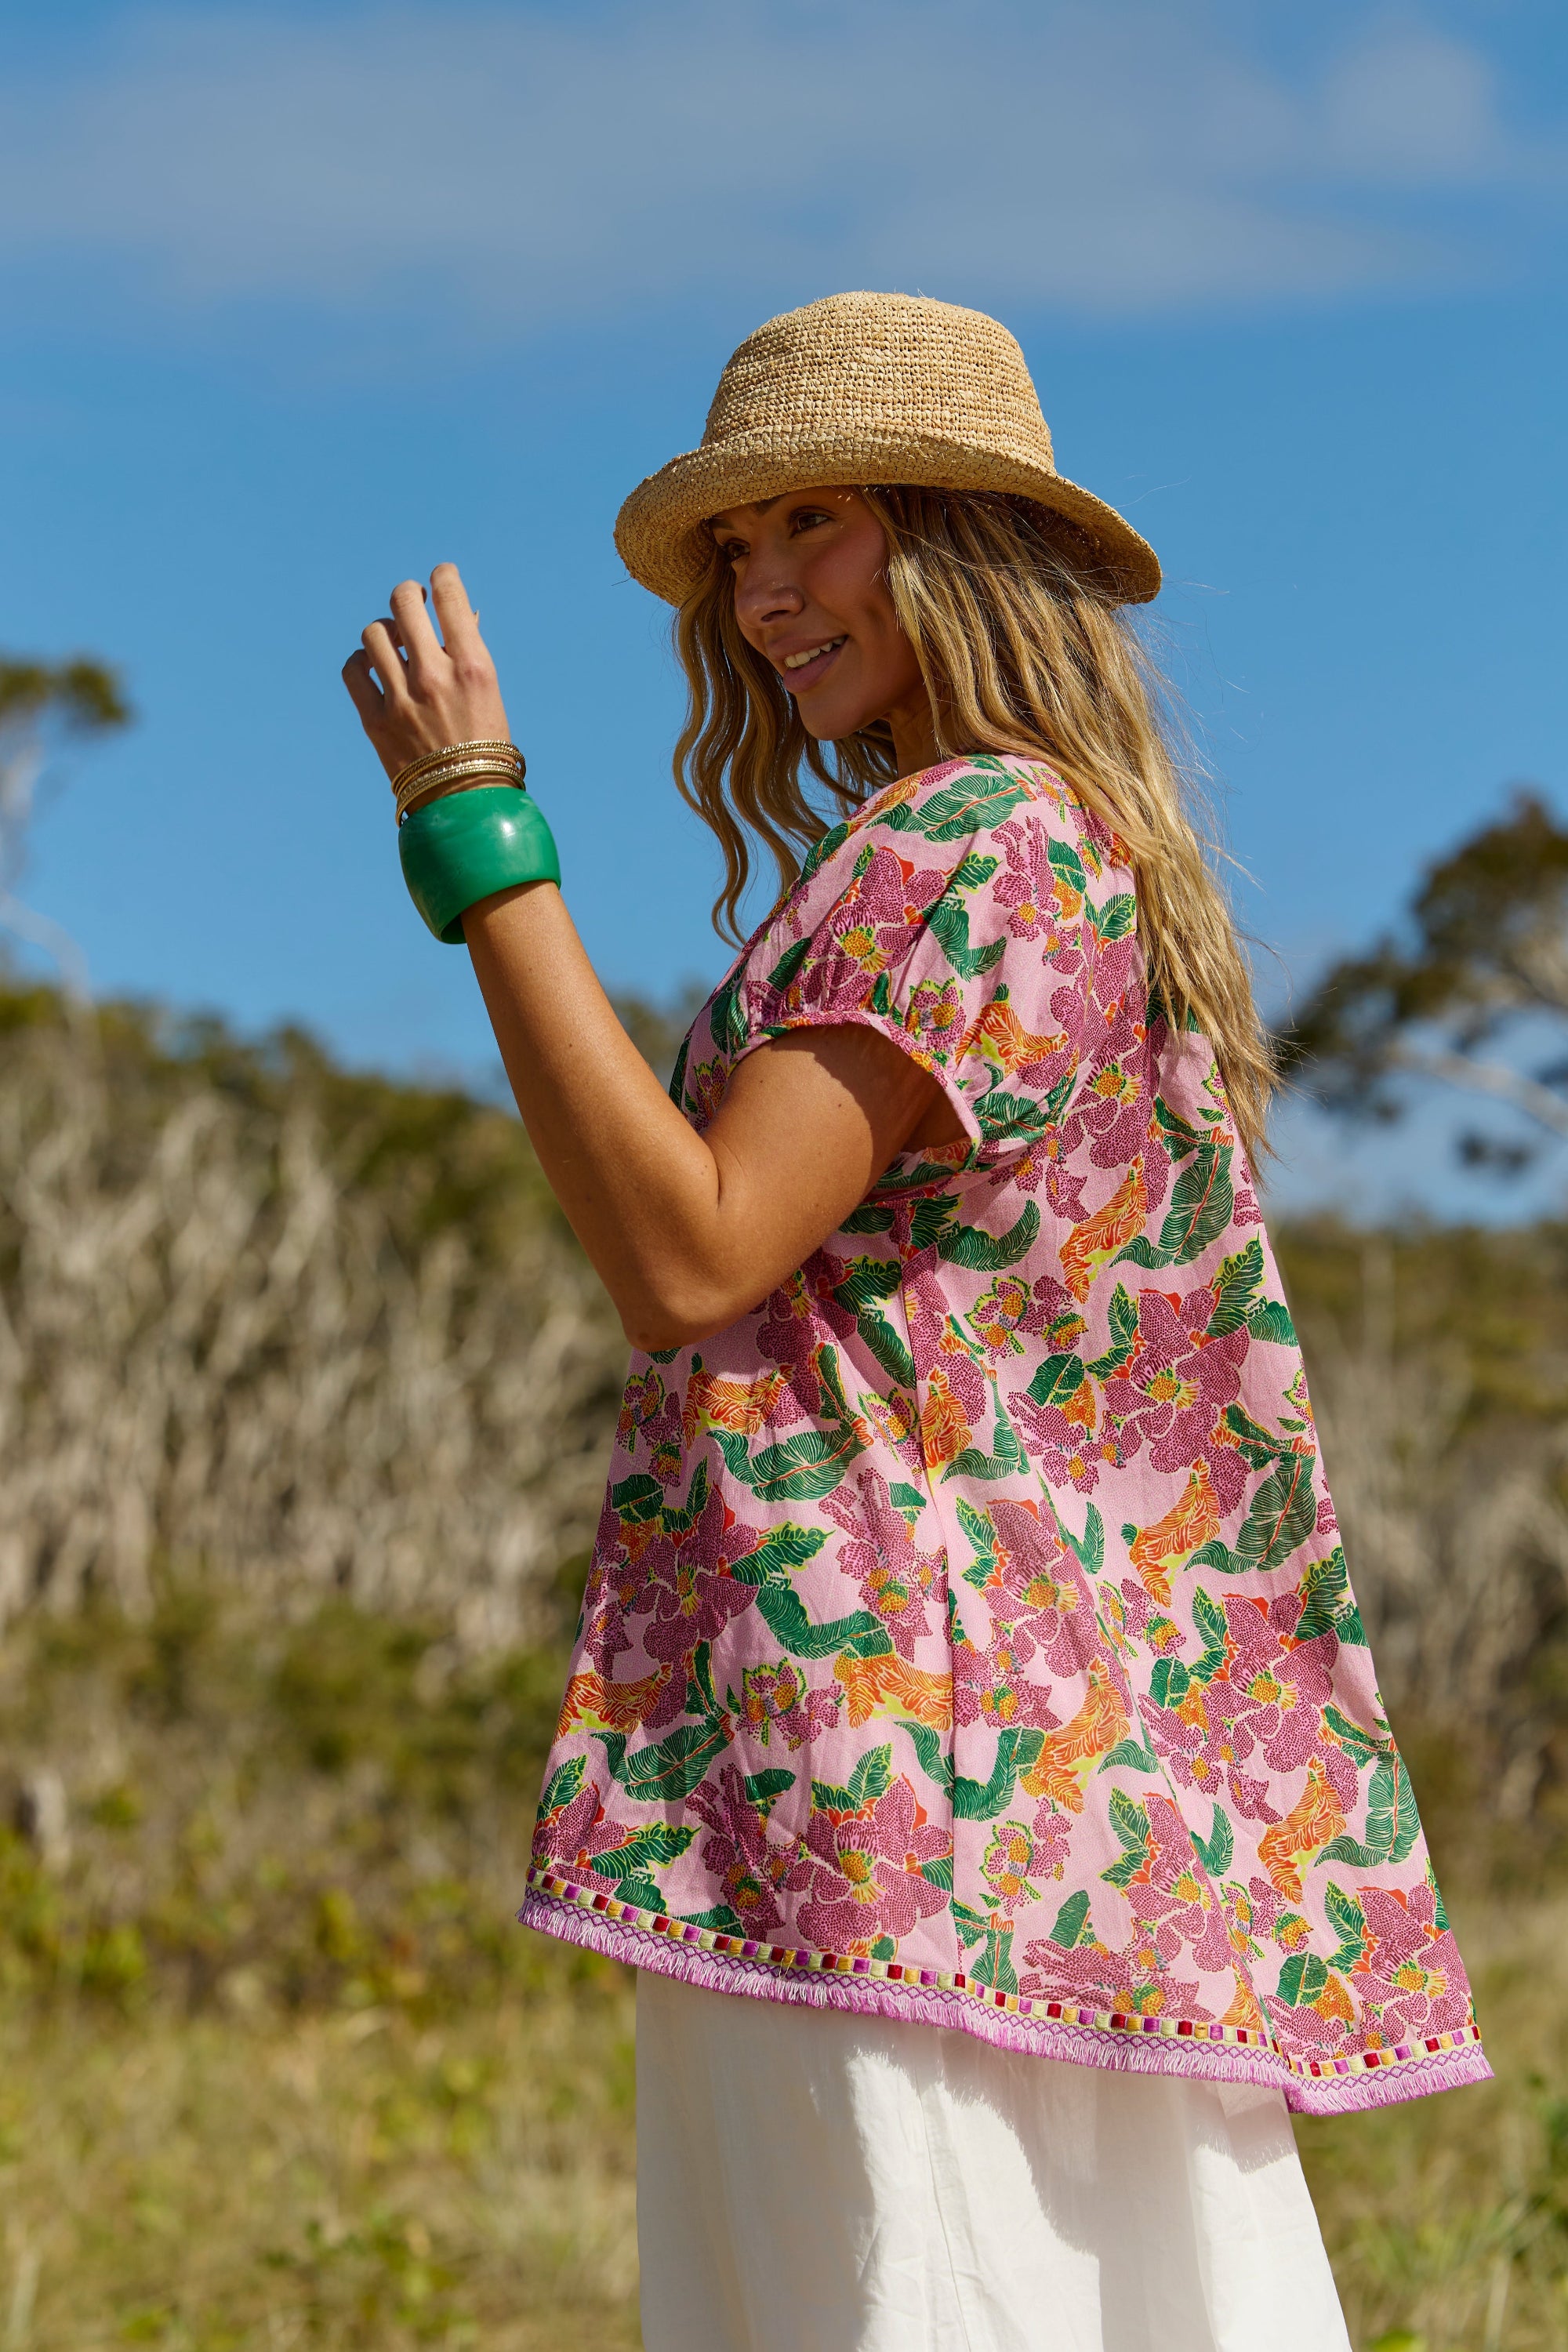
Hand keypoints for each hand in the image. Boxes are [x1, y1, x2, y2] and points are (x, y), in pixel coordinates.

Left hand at [342, 563, 511, 811]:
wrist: (465, 805)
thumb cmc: (483, 744)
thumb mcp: (489, 693)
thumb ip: (470, 650)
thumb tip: (462, 612)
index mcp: (473, 666)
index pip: (449, 595)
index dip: (442, 576)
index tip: (440, 578)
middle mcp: (435, 676)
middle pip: (403, 602)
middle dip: (407, 595)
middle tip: (411, 604)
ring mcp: (402, 698)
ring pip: (374, 633)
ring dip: (384, 630)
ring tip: (393, 643)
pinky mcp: (375, 720)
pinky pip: (354, 669)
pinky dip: (361, 661)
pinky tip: (373, 667)